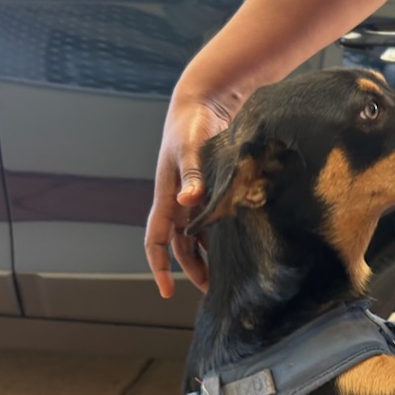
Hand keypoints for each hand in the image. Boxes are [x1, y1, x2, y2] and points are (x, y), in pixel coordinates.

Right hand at [144, 89, 234, 296]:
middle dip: (190, 269)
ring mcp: (193, 198)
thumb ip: (192, 174)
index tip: (167, 291)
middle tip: (210, 291)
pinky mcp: (210, 191)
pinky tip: (238, 247)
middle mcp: (177, 202)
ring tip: (225, 277)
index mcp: (166, 197)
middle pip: (180, 246)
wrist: (203, 102)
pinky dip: (221, 236)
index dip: (159, 267)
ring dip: (207, 257)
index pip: (156, 241)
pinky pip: (213, 221)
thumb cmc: (191, 123)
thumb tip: (189, 200)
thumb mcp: (189, 147)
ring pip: (197, 237)